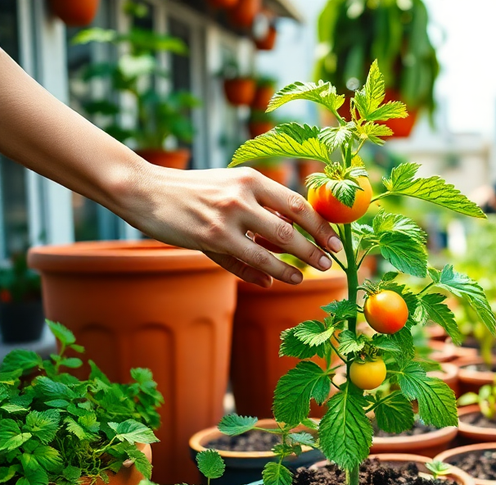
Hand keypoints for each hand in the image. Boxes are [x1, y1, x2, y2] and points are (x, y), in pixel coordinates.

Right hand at [120, 163, 341, 286]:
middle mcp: (241, 195)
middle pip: (290, 229)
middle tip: (329, 264)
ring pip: (270, 248)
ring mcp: (226, 218)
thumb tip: (291, 235)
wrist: (144, 189)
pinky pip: (244, 261)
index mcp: (251, 178)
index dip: (321, 226)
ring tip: (304, 277)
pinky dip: (261, 273)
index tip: (336, 242)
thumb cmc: (193, 191)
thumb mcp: (229, 188)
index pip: (298, 204)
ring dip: (292, 267)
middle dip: (314, 250)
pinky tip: (273, 280)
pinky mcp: (210, 237)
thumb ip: (259, 210)